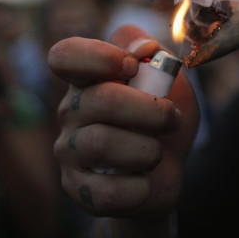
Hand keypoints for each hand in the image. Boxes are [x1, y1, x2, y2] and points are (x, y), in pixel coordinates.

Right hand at [49, 25, 198, 218]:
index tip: (133, 66)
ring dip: (146, 149)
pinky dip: (138, 188)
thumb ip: (158, 55)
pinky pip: (106, 192)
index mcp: (87, 79)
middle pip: (100, 100)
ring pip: (100, 144)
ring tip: (157, 153)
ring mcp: (69, 151)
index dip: (100, 57)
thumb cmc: (162, 119)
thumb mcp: (171, 82)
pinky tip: (145, 182)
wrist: (166, 171)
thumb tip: (143, 45)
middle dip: (151, 110)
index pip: (65, 56)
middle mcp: (70, 111)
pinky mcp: (78, 189)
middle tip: (172, 118)